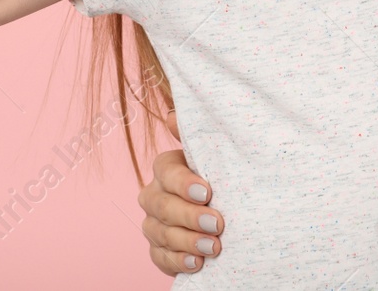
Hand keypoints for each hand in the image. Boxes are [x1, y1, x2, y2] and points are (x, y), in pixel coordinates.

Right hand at [139, 111, 224, 274]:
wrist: (224, 210)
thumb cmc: (218, 177)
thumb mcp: (213, 156)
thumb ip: (197, 137)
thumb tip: (174, 115)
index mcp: (166, 168)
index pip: (166, 172)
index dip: (184, 183)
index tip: (207, 192)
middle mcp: (154, 195)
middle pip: (162, 206)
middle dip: (190, 216)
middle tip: (217, 224)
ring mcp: (153, 224)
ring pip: (162, 234)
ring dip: (188, 241)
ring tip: (213, 247)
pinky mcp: (158, 249)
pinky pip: (161, 257)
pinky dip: (179, 261)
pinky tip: (198, 263)